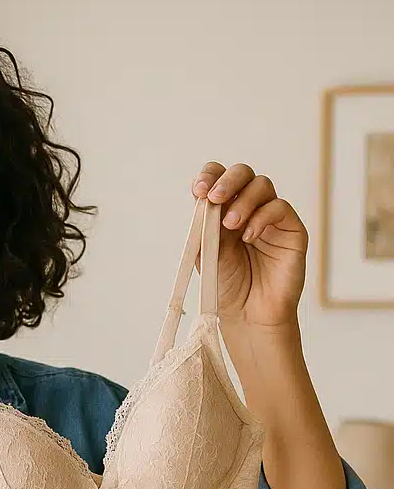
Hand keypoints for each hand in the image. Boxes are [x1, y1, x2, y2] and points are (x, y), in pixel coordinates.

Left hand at [192, 163, 307, 329]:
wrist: (247, 313)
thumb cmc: (226, 285)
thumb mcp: (206, 254)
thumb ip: (204, 227)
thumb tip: (203, 200)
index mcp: (222, 211)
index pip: (218, 179)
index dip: (209, 176)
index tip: (198, 189)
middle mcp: (247, 209)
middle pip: (242, 174)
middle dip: (227, 181)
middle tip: (215, 197)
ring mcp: (270, 217)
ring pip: (262, 185)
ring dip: (244, 200)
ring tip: (231, 225)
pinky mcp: (290, 229)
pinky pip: (280, 208)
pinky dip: (262, 217)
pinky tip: (249, 236)